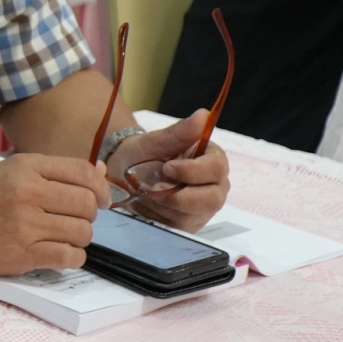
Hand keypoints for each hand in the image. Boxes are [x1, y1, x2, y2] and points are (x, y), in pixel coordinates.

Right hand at [0, 154, 106, 275]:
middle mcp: (28, 193)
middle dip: (88, 214)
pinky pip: (69, 256)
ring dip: (79, 237)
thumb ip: (57, 171)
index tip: (101, 199)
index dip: (101, 187)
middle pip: (87, 204)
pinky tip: (59, 251)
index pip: (84, 173)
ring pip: (82, 232)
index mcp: (28, 168)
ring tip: (62, 235)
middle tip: (73, 218)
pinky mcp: (23, 254)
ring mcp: (26, 225)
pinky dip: (72, 257)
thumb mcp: (16, 170)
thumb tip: (102, 173)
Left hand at [106, 109, 230, 231]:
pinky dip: (158, 216)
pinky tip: (148, 204)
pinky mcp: (189, 224)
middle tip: (155, 186)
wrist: (125, 173)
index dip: (192, 171)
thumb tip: (203, 115)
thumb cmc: (144, 153)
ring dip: (164, 204)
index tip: (167, 167)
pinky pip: (178, 227)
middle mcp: (215, 186)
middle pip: (213, 199)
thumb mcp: (156, 140)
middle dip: (180, 195)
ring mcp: (203, 208)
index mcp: (212, 159)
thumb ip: (179, 132)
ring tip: (148, 192)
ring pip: (193, 215)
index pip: (217, 169)